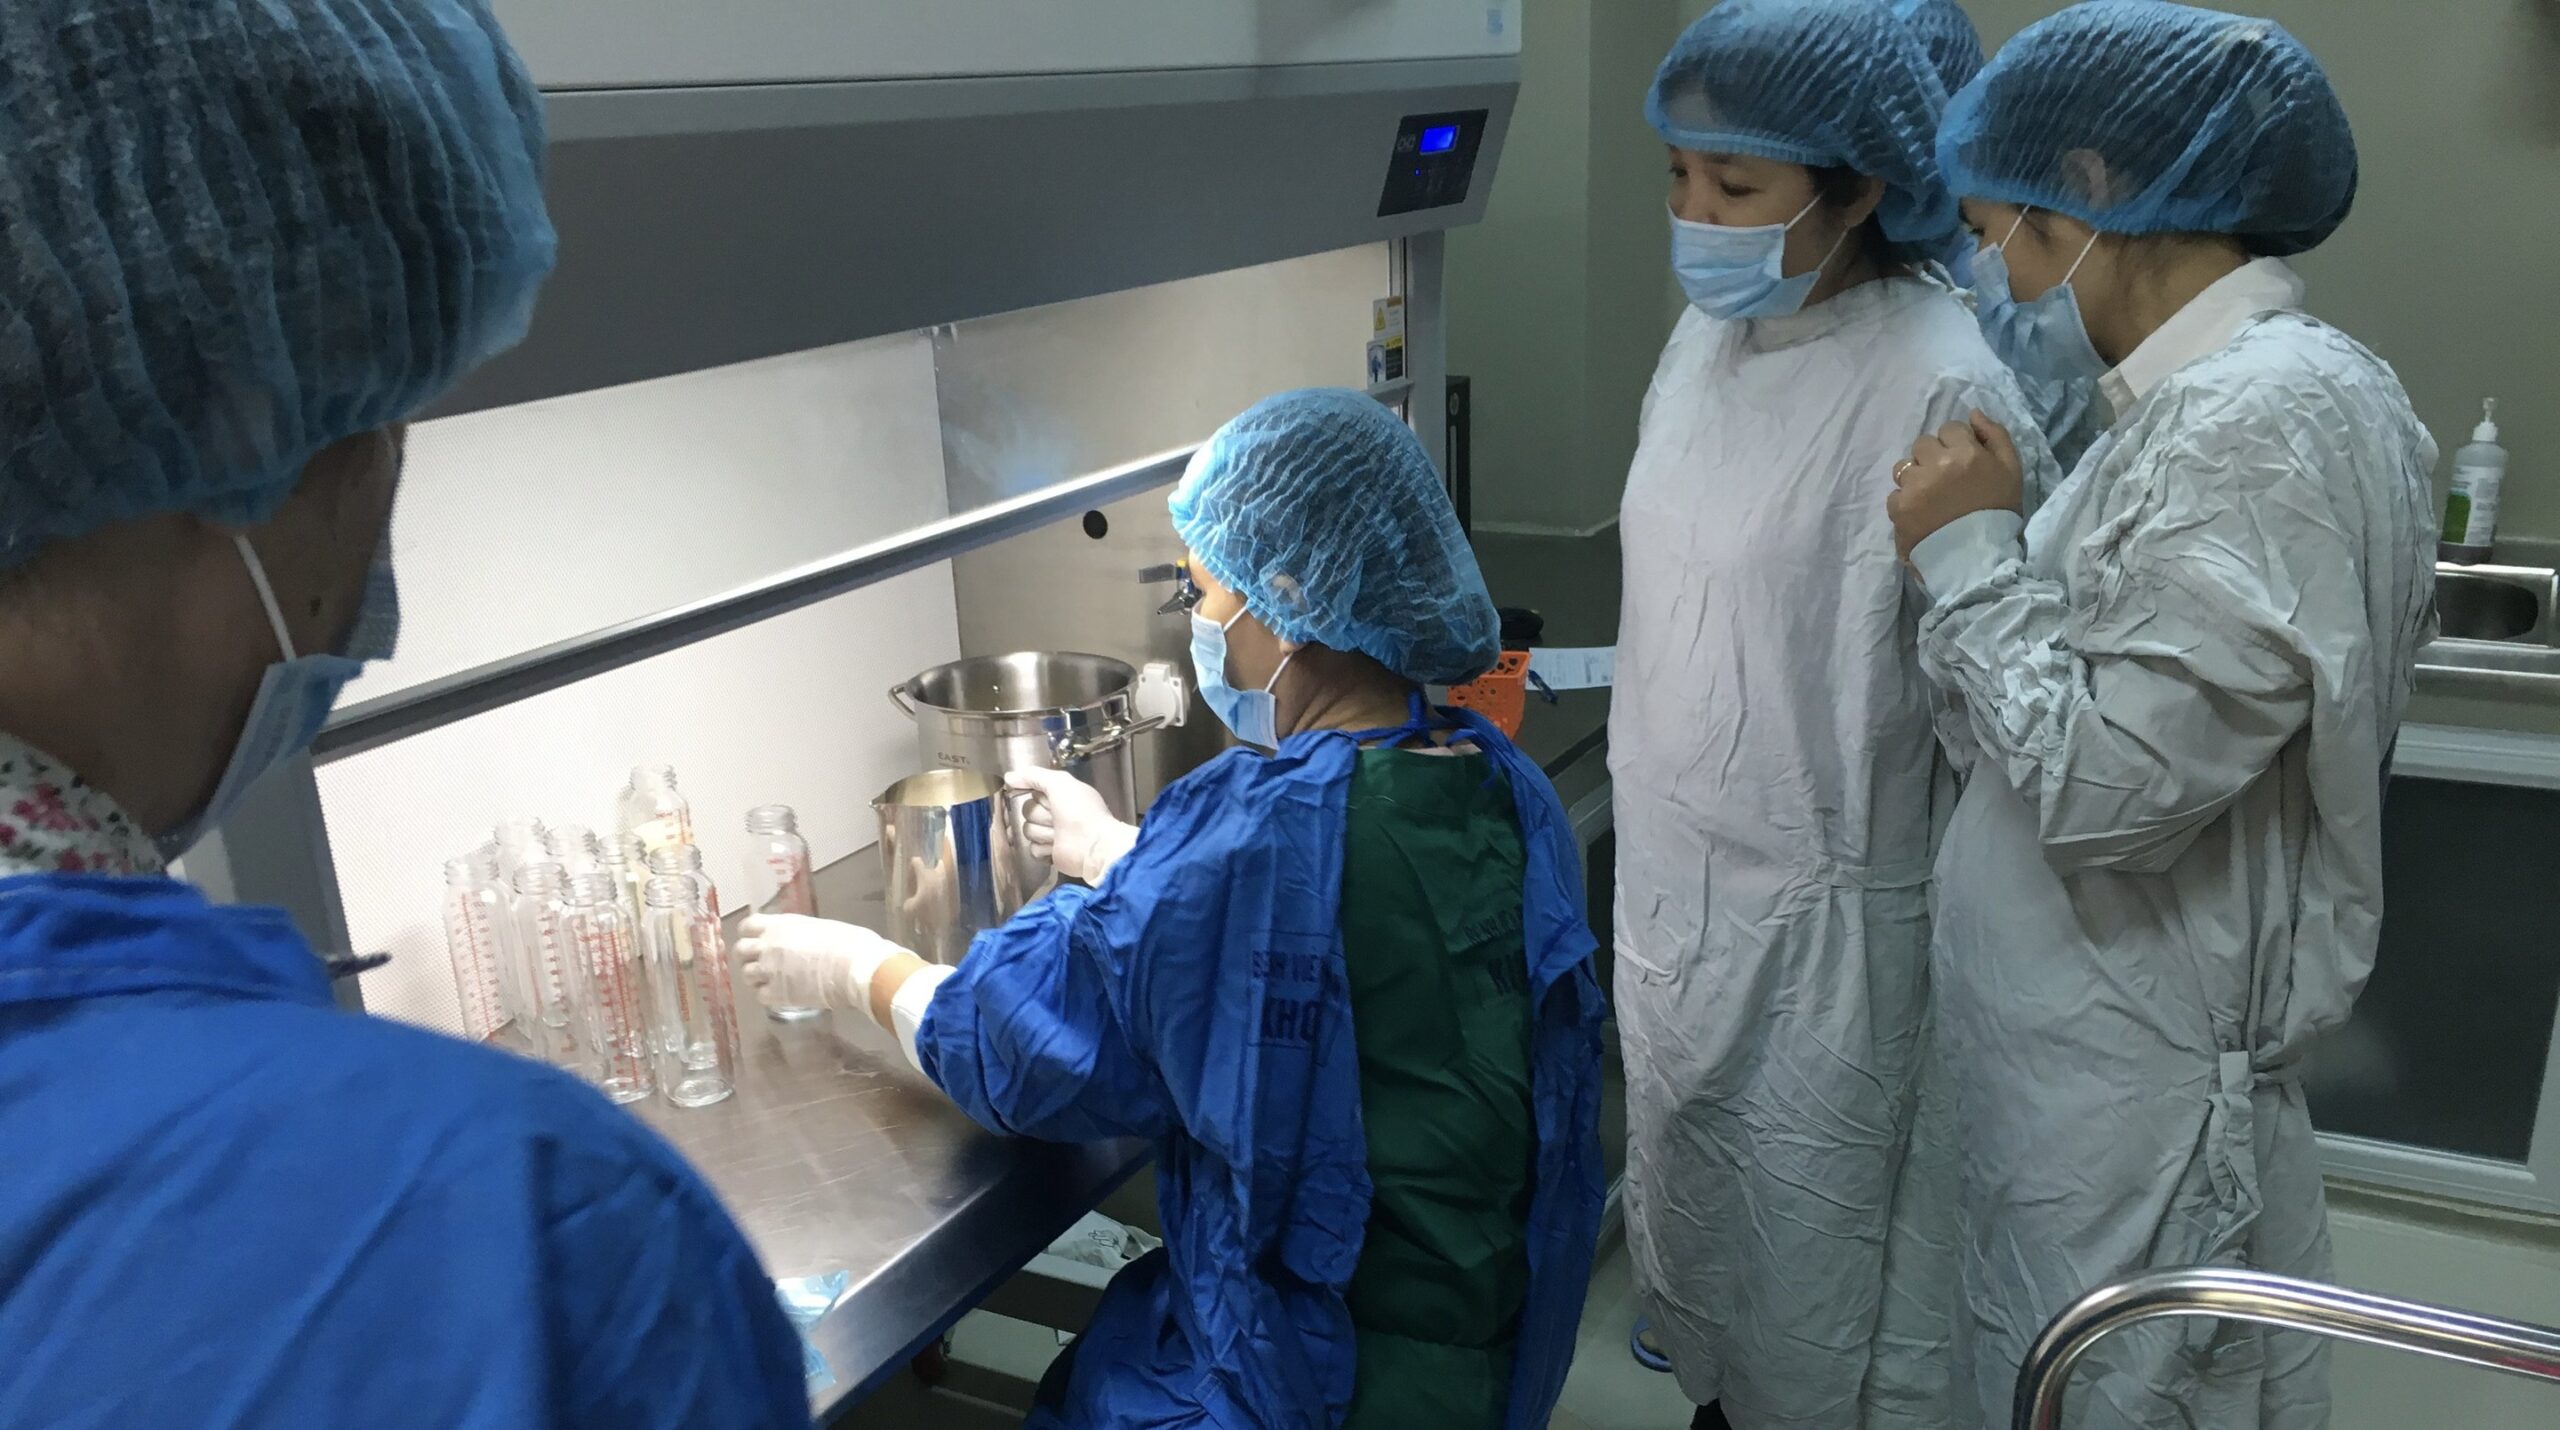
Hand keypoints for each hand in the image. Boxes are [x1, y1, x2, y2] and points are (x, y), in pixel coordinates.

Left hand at [734, 914, 907, 1012]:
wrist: (854, 968)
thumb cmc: (848, 942)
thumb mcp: (820, 927)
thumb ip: (800, 934)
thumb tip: (801, 941)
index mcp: (780, 925)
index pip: (747, 926)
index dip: (749, 934)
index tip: (755, 940)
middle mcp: (768, 946)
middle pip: (740, 950)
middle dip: (747, 957)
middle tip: (760, 963)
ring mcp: (769, 970)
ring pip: (746, 974)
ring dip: (756, 978)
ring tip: (771, 981)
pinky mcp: (777, 994)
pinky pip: (760, 996)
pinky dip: (767, 995)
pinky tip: (780, 994)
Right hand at [1005, 767, 1138, 883]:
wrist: (1093, 845)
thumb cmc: (1080, 812)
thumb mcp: (1060, 783)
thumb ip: (1034, 775)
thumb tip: (1008, 777)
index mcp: (1060, 795)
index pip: (1032, 791)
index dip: (1035, 795)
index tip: (1042, 798)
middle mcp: (1055, 813)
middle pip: (1026, 811)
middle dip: (1040, 815)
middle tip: (1056, 819)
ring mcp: (1051, 834)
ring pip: (1028, 830)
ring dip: (1043, 833)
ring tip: (1058, 836)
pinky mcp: (1049, 853)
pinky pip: (1032, 848)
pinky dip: (1044, 848)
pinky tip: (1056, 848)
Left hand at [1888, 411, 2023, 561]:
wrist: (1978, 559)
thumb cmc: (1999, 512)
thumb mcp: (2012, 470)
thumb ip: (1995, 435)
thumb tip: (1972, 413)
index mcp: (1966, 452)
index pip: (1949, 428)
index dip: (1956, 444)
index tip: (1962, 464)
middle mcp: (1937, 464)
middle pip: (1923, 444)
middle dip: (1933, 458)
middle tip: (1946, 482)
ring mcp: (1915, 486)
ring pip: (1904, 466)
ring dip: (1915, 477)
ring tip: (1931, 498)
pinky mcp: (1899, 508)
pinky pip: (1894, 494)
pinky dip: (1905, 502)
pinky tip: (1921, 515)